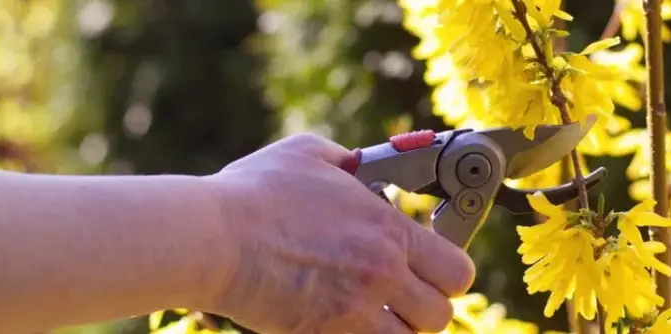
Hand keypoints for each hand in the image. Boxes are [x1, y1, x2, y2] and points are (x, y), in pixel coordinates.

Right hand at [200, 134, 474, 332]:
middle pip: (441, 314)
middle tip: (406, 298)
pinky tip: (346, 325)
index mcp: (388, 230)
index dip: (449, 272)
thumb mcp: (309, 155)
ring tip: (377, 316)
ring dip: (398, 330)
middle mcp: (381, 274)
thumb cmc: (255, 194)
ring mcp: (354, 312)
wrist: (212, 238)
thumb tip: (359, 164)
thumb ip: (348, 161)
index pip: (458, 269)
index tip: (433, 269)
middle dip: (426, 308)